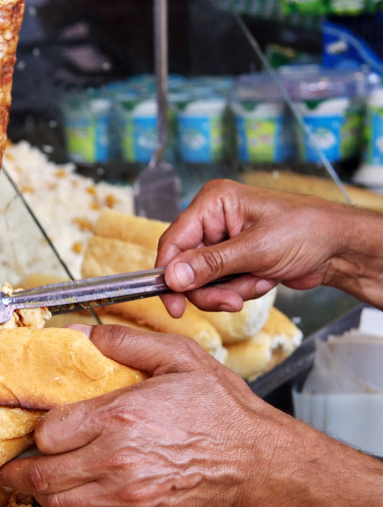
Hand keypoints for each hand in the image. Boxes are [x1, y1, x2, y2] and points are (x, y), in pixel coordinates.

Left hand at [0, 324, 382, 506]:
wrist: (258, 460)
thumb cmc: (220, 407)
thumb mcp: (177, 356)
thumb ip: (123, 342)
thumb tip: (78, 333)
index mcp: (120, 417)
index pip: (47, 433)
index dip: (38, 429)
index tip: (38, 425)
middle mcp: (117, 461)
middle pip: (42, 478)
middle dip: (18, 472)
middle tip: (9, 464)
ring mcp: (128, 496)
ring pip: (59, 505)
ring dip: (44, 492)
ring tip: (41, 476)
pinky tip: (81, 490)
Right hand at [155, 179, 382, 317]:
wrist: (338, 247)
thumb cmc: (306, 230)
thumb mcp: (256, 249)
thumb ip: (211, 264)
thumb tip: (173, 276)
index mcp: (213, 203)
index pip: (174, 241)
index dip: (169, 274)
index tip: (174, 303)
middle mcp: (213, 220)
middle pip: (186, 267)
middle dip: (211, 288)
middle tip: (232, 299)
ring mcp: (223, 242)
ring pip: (203, 281)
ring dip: (231, 290)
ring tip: (259, 281)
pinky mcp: (234, 261)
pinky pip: (221, 286)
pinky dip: (241, 290)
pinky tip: (264, 280)